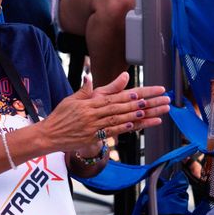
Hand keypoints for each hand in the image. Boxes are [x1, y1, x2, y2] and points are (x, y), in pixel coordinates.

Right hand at [42, 73, 169, 152]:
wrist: (48, 134)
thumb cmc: (62, 115)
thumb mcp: (74, 99)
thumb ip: (91, 89)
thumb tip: (100, 78)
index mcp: (92, 100)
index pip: (121, 94)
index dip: (139, 92)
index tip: (154, 90)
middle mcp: (96, 112)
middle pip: (126, 105)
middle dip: (148, 102)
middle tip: (165, 99)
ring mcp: (96, 125)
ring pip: (124, 118)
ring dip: (144, 115)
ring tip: (160, 111)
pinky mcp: (95, 137)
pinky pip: (114, 131)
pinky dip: (128, 127)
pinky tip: (142, 123)